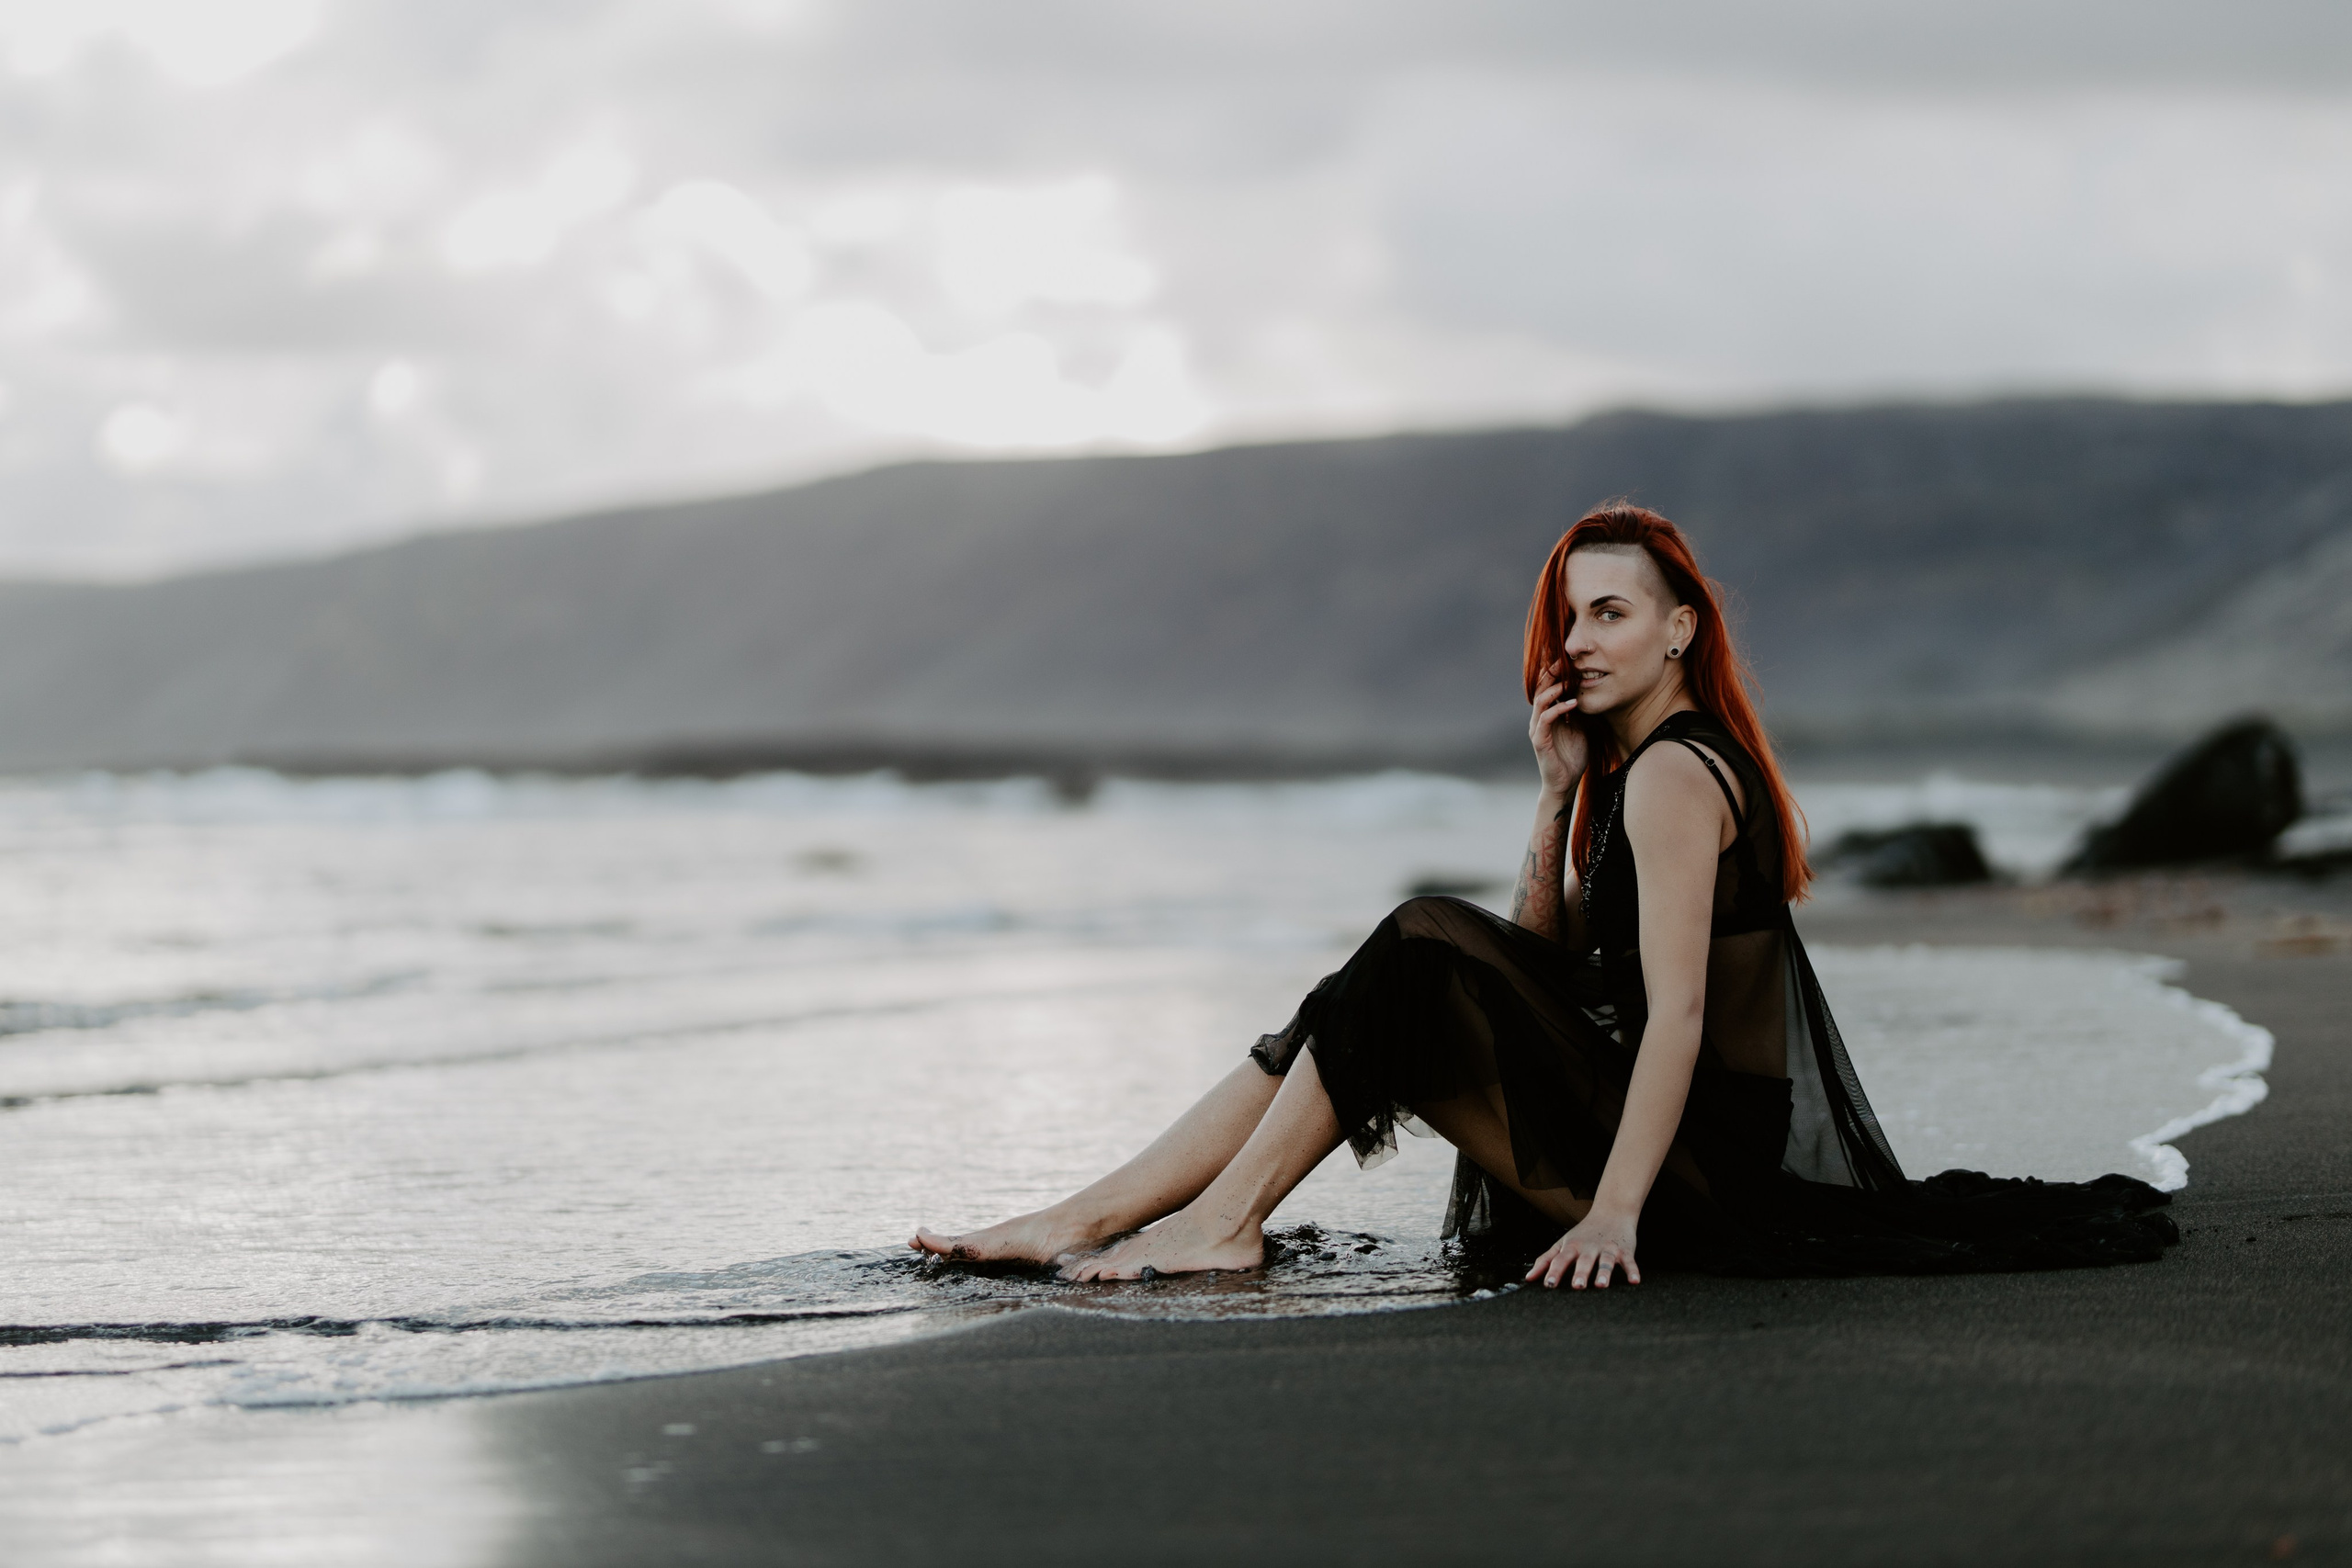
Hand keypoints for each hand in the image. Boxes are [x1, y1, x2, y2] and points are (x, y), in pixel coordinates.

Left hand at [1525, 1210, 1639, 1289]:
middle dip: (1580, 1274)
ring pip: (1606, 1262)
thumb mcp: (1562, 1244)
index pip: (1561, 1260)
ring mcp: (1607, 1249)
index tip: (1548, 1285)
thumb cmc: (1582, 1233)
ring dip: (1604, 1273)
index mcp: (1572, 1247)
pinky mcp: (1625, 1251)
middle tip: (1577, 1287)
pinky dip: (1632, 1271)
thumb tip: (1528, 1279)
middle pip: (1584, 1261)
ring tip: (1601, 1285)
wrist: (1611, 1211)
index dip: (1554, 1272)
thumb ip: (1545, 1261)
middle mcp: (1589, 1248)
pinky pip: (1629, 1262)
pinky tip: (1634, 1281)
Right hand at [1528, 659, 1589, 797]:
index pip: (1547, 688)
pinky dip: (1558, 708)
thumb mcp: (1580, 729)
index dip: (1554, 673)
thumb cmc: (1572, 757)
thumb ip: (1579, 713)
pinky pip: (1546, 719)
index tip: (1567, 660)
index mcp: (1547, 715)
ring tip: (1568, 679)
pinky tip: (1573, 703)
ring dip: (1554, 688)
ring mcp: (1537, 729)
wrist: (1564, 784)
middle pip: (1539, 689)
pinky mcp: (1539, 740)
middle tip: (1563, 660)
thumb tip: (1589, 694)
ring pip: (1540, 701)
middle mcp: (1539, 719)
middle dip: (1551, 674)